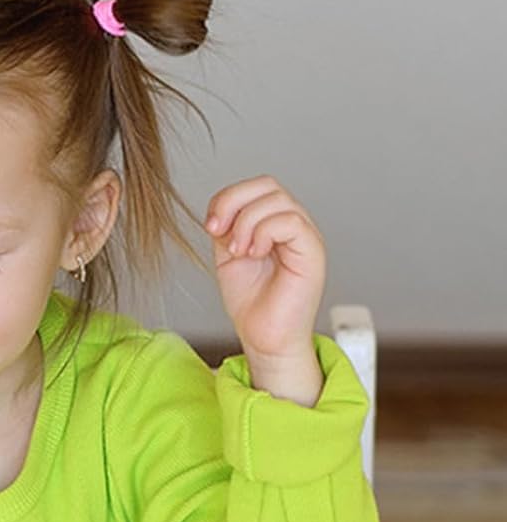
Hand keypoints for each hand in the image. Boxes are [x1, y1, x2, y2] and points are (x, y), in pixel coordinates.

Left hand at [206, 176, 325, 368]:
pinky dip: (264, 232)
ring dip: (246, 224)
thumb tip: (220, 210)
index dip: (228, 198)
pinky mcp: (312, 251)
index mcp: (272, 222)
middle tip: (218, 233)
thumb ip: (226, 229)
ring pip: (277, 200)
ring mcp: (304, 235)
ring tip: (240, 252)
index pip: (255, 187)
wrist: (263, 337)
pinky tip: (255, 254)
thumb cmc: (251, 303)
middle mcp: (291, 224)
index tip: (210, 227)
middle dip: (234, 203)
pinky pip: (291, 221)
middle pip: (267, 185)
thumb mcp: (228, 257)